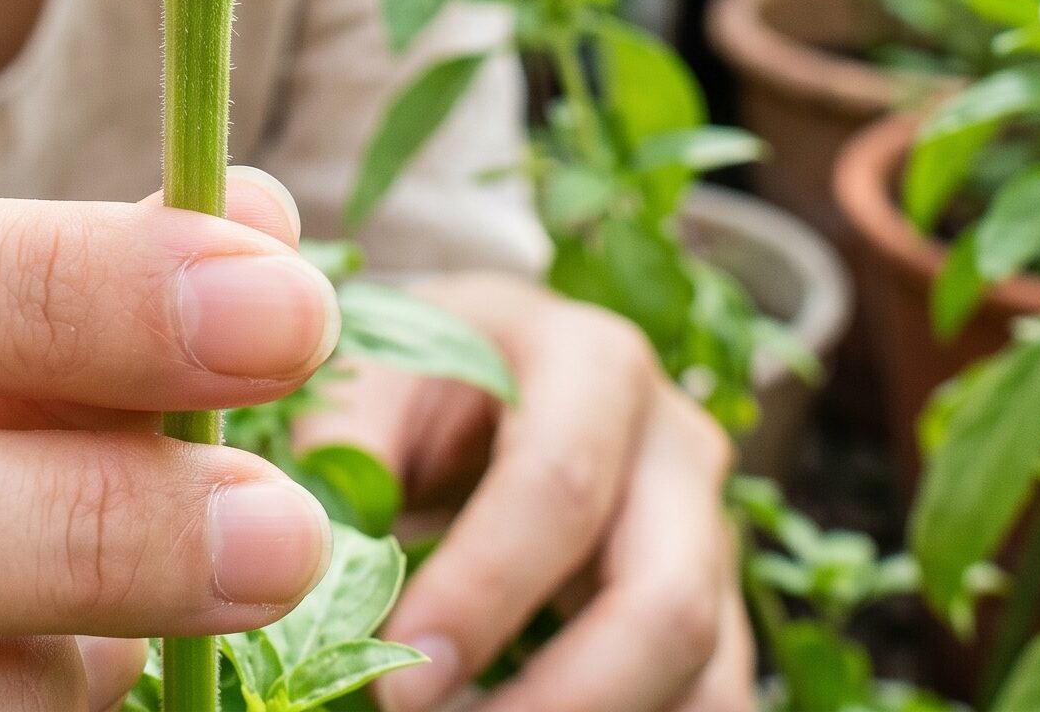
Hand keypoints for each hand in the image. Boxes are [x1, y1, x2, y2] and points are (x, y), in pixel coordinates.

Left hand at [293, 275, 751, 711]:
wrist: (488, 373)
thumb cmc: (426, 375)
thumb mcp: (376, 378)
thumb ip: (347, 453)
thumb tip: (321, 561)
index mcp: (592, 361)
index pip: (558, 488)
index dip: (481, 596)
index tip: (399, 681)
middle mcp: (677, 443)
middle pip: (667, 600)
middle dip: (562, 699)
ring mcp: (712, 531)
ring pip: (707, 673)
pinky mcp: (718, 608)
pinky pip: (712, 703)